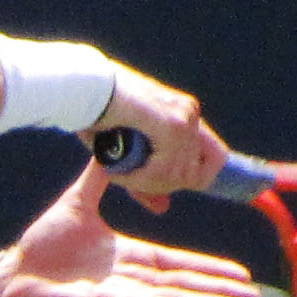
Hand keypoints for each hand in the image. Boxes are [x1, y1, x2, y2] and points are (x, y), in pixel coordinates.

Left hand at [0, 164, 258, 296]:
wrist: (13, 273)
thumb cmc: (43, 247)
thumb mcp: (79, 204)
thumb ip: (100, 178)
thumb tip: (114, 146)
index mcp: (129, 257)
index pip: (178, 263)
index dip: (208, 267)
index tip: (239, 271)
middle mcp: (129, 280)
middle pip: (184, 285)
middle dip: (219, 289)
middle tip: (253, 296)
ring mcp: (118, 295)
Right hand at [82, 63, 227, 209]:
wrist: (82, 88)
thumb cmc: (97, 117)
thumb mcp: (127, 154)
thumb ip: (148, 181)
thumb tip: (163, 208)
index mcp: (187, 115)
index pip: (215, 161)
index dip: (189, 179)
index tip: (159, 181)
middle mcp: (190, 114)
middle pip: (193, 176)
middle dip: (159, 186)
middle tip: (130, 178)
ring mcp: (184, 118)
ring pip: (177, 177)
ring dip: (145, 183)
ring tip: (120, 173)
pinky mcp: (171, 125)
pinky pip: (163, 170)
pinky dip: (139, 178)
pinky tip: (120, 171)